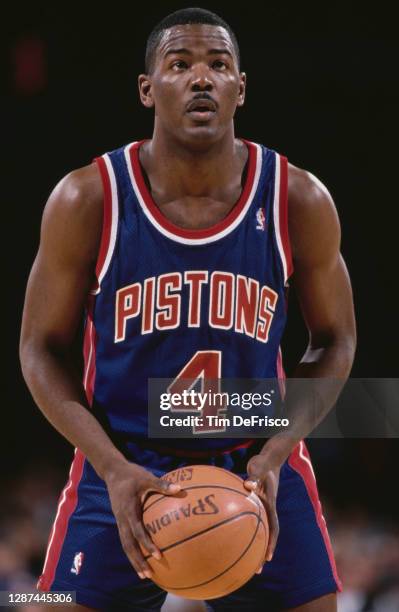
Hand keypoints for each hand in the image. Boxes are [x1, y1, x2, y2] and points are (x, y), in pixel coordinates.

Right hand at [104, 460, 180, 579]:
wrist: (113, 472)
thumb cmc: (132, 474)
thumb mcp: (147, 477)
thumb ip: (162, 485)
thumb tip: (180, 489)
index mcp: (128, 510)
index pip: (138, 532)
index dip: (147, 545)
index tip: (159, 556)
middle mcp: (122, 519)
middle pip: (128, 546)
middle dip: (138, 561)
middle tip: (149, 575)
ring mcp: (120, 521)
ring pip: (125, 545)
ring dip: (134, 560)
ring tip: (144, 575)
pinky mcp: (120, 521)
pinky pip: (126, 539)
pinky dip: (132, 551)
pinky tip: (142, 557)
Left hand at [244, 453, 280, 572]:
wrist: (268, 458)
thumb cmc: (264, 463)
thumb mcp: (260, 468)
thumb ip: (255, 477)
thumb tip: (248, 487)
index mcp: (270, 505)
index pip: (273, 528)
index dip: (271, 544)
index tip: (267, 558)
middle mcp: (266, 509)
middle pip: (266, 535)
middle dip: (261, 553)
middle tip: (255, 570)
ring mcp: (261, 506)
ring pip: (257, 529)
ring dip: (251, 544)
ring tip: (241, 559)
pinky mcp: (254, 502)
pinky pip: (246, 517)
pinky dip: (239, 526)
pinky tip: (226, 531)